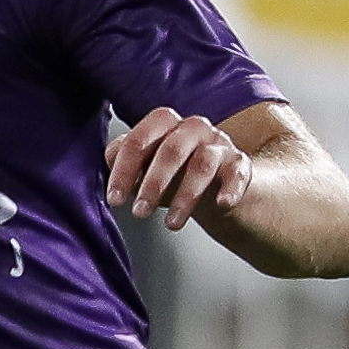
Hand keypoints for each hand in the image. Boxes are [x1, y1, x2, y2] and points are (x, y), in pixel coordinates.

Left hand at [104, 107, 250, 232]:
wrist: (214, 185)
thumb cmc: (172, 173)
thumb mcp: (143, 166)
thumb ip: (123, 160)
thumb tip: (109, 159)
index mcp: (164, 123)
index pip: (140, 139)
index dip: (124, 170)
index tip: (114, 199)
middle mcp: (192, 128)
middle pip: (171, 150)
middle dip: (153, 184)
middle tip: (140, 213)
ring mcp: (218, 144)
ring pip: (202, 165)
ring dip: (185, 196)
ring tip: (171, 224)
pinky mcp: (239, 164)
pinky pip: (237, 174)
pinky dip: (231, 188)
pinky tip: (222, 204)